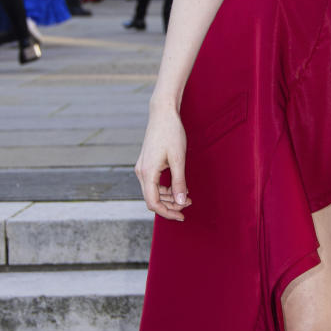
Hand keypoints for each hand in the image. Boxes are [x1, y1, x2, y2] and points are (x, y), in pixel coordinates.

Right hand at [135, 105, 190, 220]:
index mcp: (147, 172)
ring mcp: (142, 167)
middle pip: (152, 199)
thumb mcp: (179, 159)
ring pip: (153, 192)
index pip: (153, 203)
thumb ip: (179, 182)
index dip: (167, 213)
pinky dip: (165, 188)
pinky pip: (153, 183)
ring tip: (187, 196)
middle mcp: (141, 172)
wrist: (162, 113)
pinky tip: (179, 187)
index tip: (182, 216)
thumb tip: (181, 202)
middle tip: (189, 205)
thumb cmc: (171, 133)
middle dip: (170, 206)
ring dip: (169, 197)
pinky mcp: (146, 163)